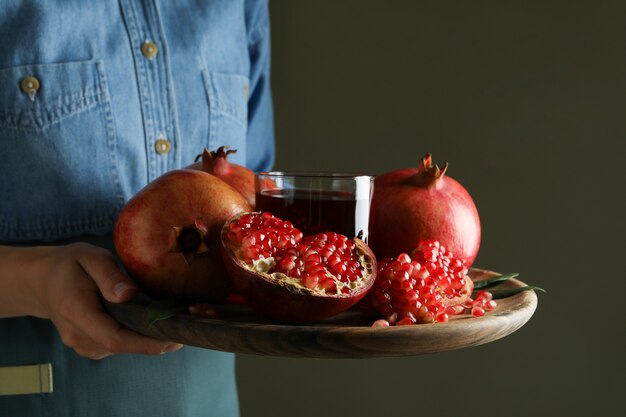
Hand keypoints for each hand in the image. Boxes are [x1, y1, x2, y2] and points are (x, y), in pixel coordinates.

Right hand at [6, 242, 182, 359]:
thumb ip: (110, 275)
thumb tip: (129, 294)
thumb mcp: (90, 257)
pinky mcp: (88, 346)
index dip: (146, 343)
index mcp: (76, 311)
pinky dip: (134, 338)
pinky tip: (147, 324)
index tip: (174, 339)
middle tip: (183, 329)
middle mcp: (76, 335)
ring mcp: (80, 344)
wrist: (42, 281)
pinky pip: (116, 346)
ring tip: (169, 323)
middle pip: (121, 346)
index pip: (114, 338)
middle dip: (153, 342)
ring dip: (145, 339)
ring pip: (120, 348)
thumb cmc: (70, 265)